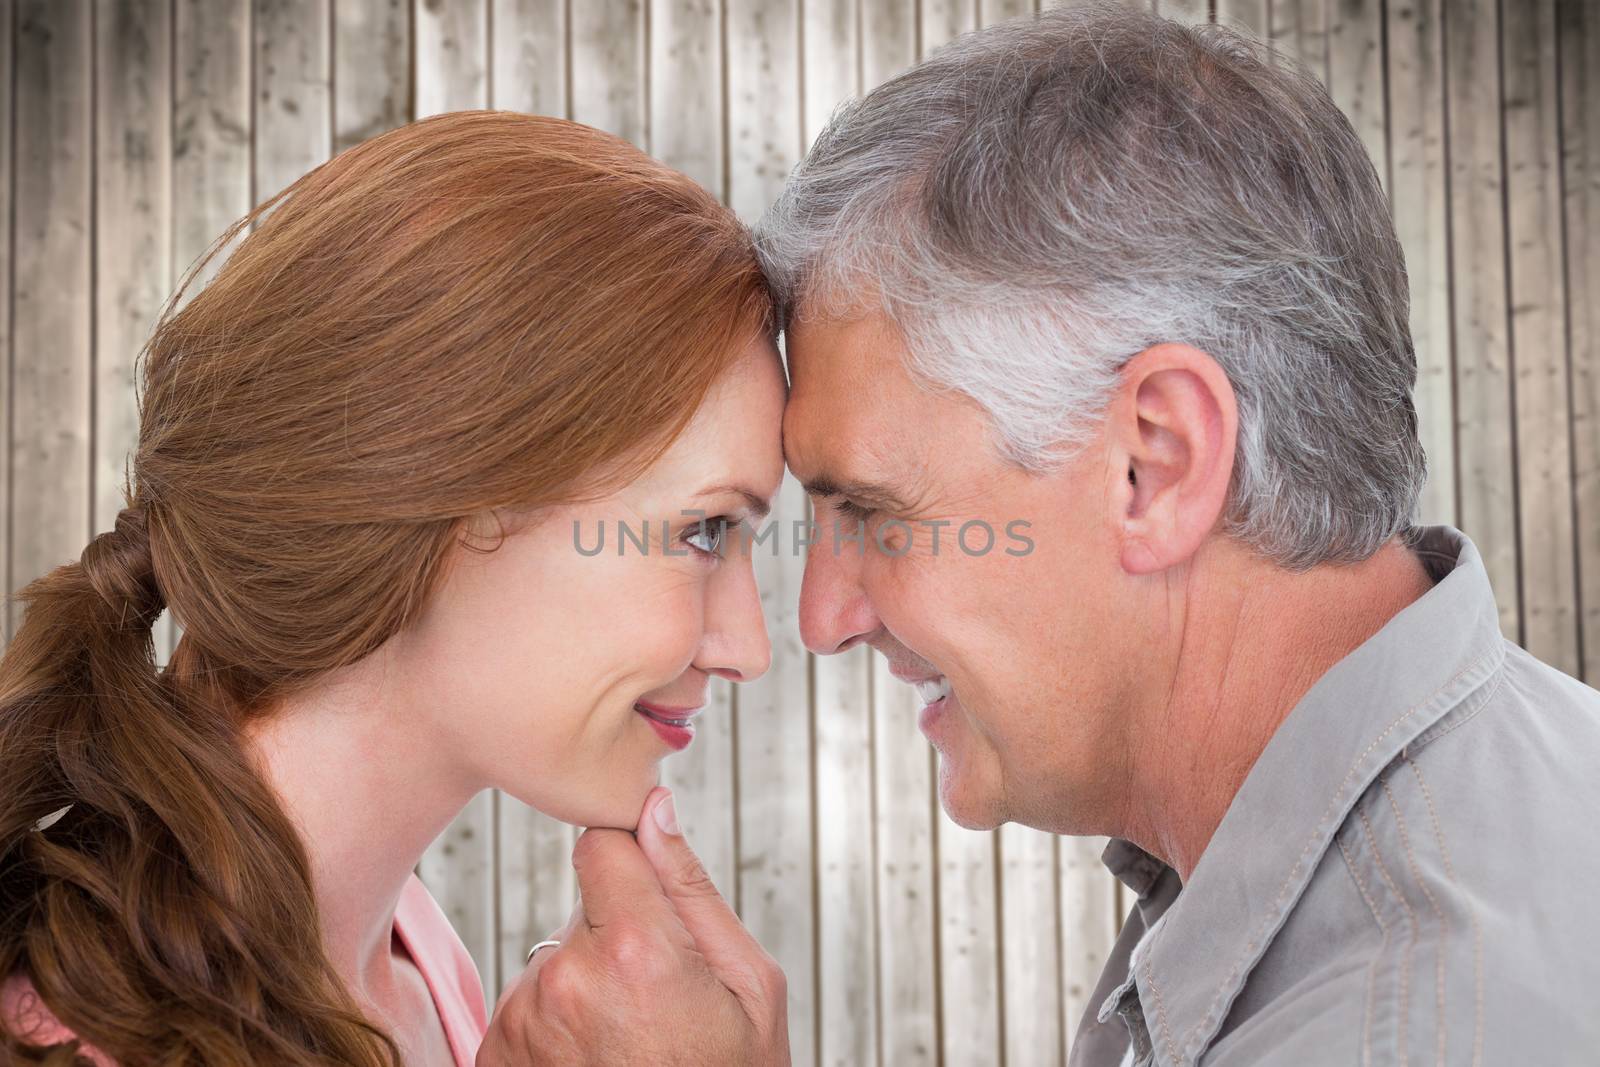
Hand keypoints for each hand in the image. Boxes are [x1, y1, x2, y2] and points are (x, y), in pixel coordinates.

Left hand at [476, 787, 790, 1065]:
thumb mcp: (750, 986)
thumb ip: (692, 889)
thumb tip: (655, 811)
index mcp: (635, 948)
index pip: (602, 844)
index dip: (631, 864)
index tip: (648, 895)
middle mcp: (564, 979)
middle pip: (582, 910)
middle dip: (618, 937)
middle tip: (660, 1002)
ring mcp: (522, 1021)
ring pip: (554, 962)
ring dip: (584, 988)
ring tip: (631, 1043)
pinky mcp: (495, 1055)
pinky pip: (526, 1009)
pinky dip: (555, 1029)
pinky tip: (598, 1062)